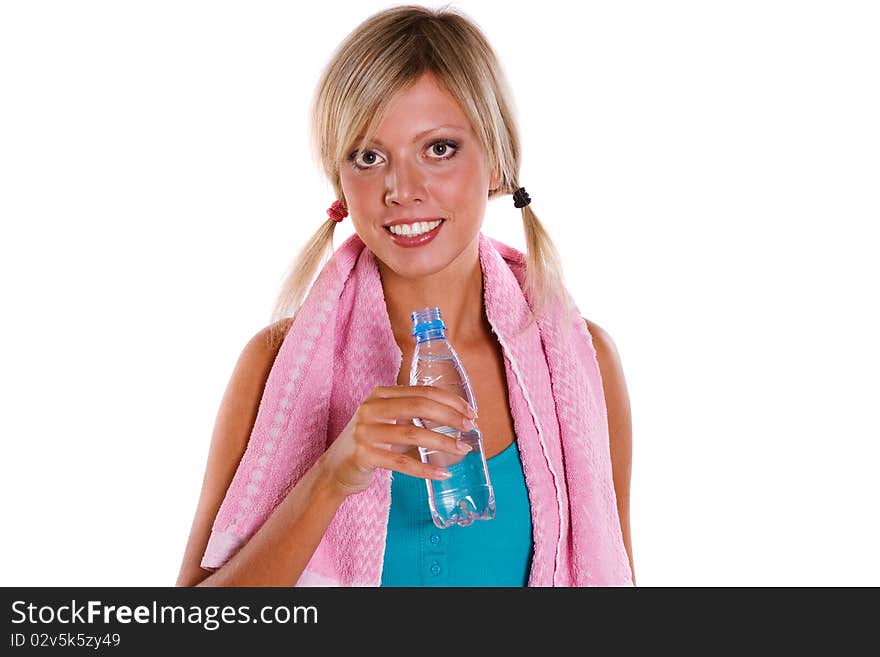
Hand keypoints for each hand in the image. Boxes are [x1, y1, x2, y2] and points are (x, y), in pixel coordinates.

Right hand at [317, 385, 476, 497]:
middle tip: (470, 427)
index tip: (470, 412)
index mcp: (380, 395)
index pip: (421, 391)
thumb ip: (411, 412)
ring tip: (462, 449)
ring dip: (443, 442)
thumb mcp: (387, 420)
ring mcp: (365, 432)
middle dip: (449, 416)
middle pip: (419, 406)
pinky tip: (442, 473)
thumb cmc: (370, 443)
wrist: (335, 469)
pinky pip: (401, 462)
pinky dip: (425, 469)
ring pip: (412, 434)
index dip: (450, 400)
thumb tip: (456, 415)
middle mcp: (370, 408)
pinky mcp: (363, 456)